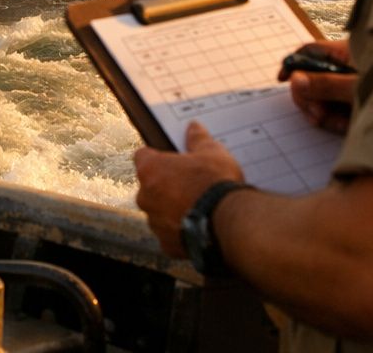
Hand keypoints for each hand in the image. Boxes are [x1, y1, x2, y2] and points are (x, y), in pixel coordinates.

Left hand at [133, 120, 244, 257]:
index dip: (159, 157)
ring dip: (173, 208)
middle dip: (167, 185)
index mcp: (151, 170)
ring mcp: (155, 222)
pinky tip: (200, 224)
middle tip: (191, 183)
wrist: (229, 223)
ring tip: (199, 205)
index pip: (143, 157)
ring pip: (160, 211)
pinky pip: (171, 233)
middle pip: (151, 186)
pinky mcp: (166, 244)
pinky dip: (182, 230)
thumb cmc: (216, 184)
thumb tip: (194, 128)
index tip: (173, 160)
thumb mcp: (212, 152)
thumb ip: (198, 139)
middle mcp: (146, 197)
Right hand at [282, 39, 355, 134]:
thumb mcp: (357, 86)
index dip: (293, 64)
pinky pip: (334, 110)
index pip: (310, 51)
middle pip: (311, 78)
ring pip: (321, 98)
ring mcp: (349, 85)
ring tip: (340, 125)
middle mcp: (344, 66)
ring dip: (325, 114)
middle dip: (310, 99)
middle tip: (318, 115)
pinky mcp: (355, 102)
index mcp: (345, 52)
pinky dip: (336, 119)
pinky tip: (346, 127)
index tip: (281, 79)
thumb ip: (326, 84)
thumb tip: (295, 79)